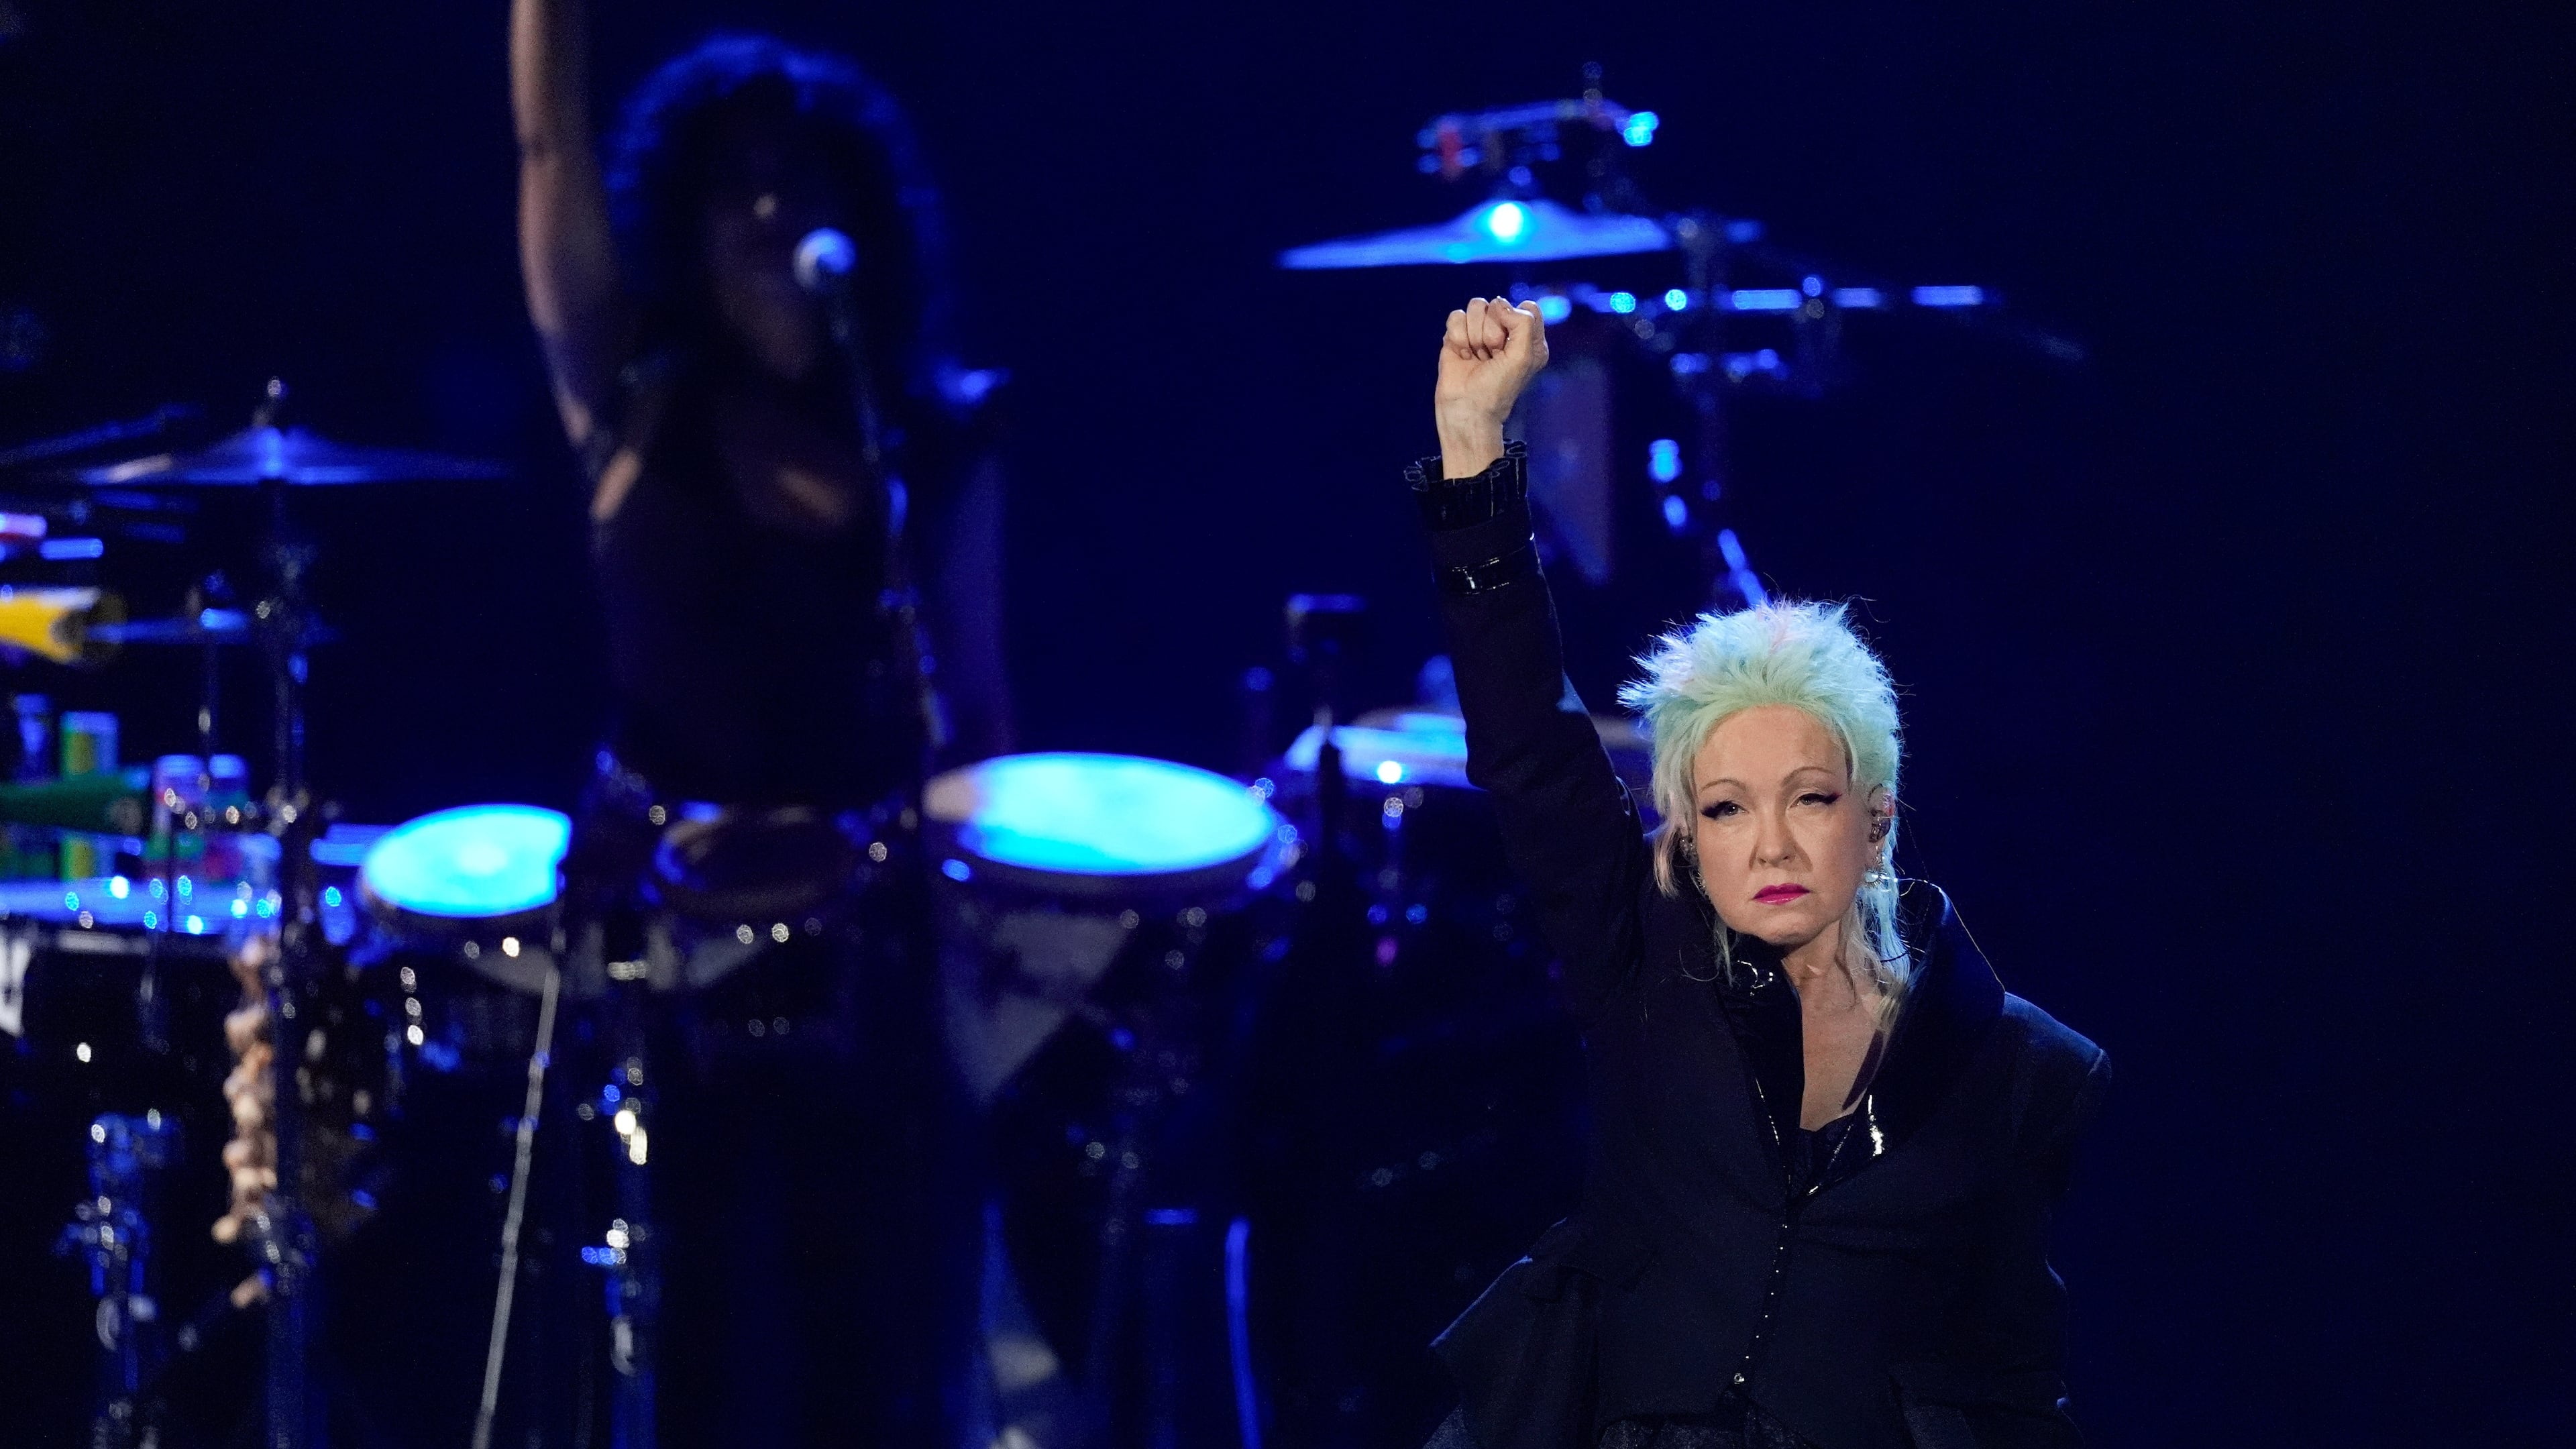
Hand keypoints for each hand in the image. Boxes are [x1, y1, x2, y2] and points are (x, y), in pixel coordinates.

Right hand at [1433, 297, 1548, 477]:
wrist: (1466, 409)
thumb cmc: (1497, 388)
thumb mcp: (1523, 356)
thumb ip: (1523, 322)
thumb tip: (1499, 304)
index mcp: (1529, 338)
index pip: (1528, 307)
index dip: (1516, 322)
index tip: (1510, 347)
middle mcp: (1506, 332)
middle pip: (1498, 304)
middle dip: (1492, 332)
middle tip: (1491, 357)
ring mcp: (1480, 332)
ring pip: (1476, 306)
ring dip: (1474, 334)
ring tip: (1476, 356)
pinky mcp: (1458, 335)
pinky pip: (1456, 316)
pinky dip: (1457, 337)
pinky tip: (1462, 355)